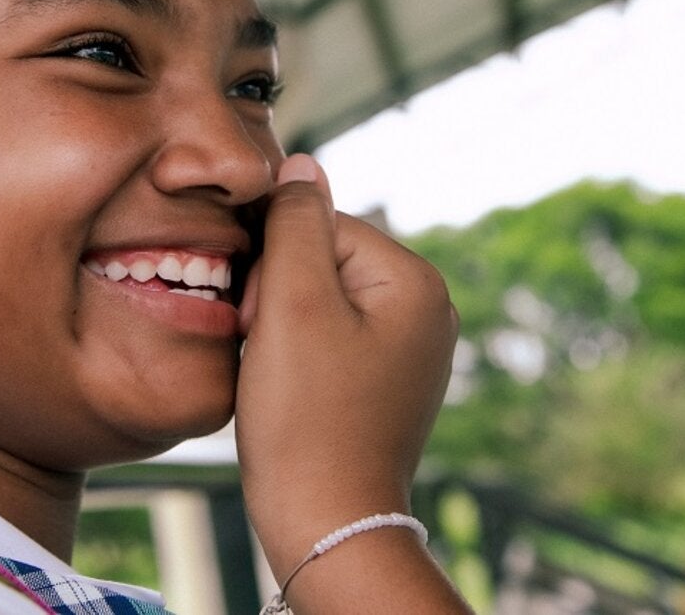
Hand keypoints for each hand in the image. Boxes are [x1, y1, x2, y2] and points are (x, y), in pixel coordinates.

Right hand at [235, 154, 458, 578]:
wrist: (324, 521)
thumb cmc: (306, 418)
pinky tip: (289, 388)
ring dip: (280, 323)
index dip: (272, 261)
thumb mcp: (291, 304)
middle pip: (323, 260)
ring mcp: (410, 349)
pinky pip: (328, 337)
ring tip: (277, 372)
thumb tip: (301, 164)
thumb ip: (293, 223)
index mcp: (417, 282)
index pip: (322, 224)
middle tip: (265, 347)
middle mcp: (428, 310)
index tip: (257, 314)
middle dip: (277, 293)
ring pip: (319, 299)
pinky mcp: (386, 381)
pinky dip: (296, 352)